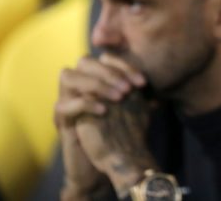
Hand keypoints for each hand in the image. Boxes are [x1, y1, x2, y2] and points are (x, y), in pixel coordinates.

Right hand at [55, 54, 145, 197]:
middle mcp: (79, 86)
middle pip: (85, 61)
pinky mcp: (61, 120)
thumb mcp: (135, 110)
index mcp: (96, 79)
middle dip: (109, 72)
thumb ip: (141, 95)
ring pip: (67, 76)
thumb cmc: (124, 132)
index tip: (142, 82)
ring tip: (118, 96)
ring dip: (95, 83)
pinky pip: (64, 104)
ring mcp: (67, 100)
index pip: (105, 58)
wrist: (111, 162)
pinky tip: (105, 110)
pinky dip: (85, 103)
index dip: (124, 65)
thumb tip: (160, 86)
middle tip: (129, 89)